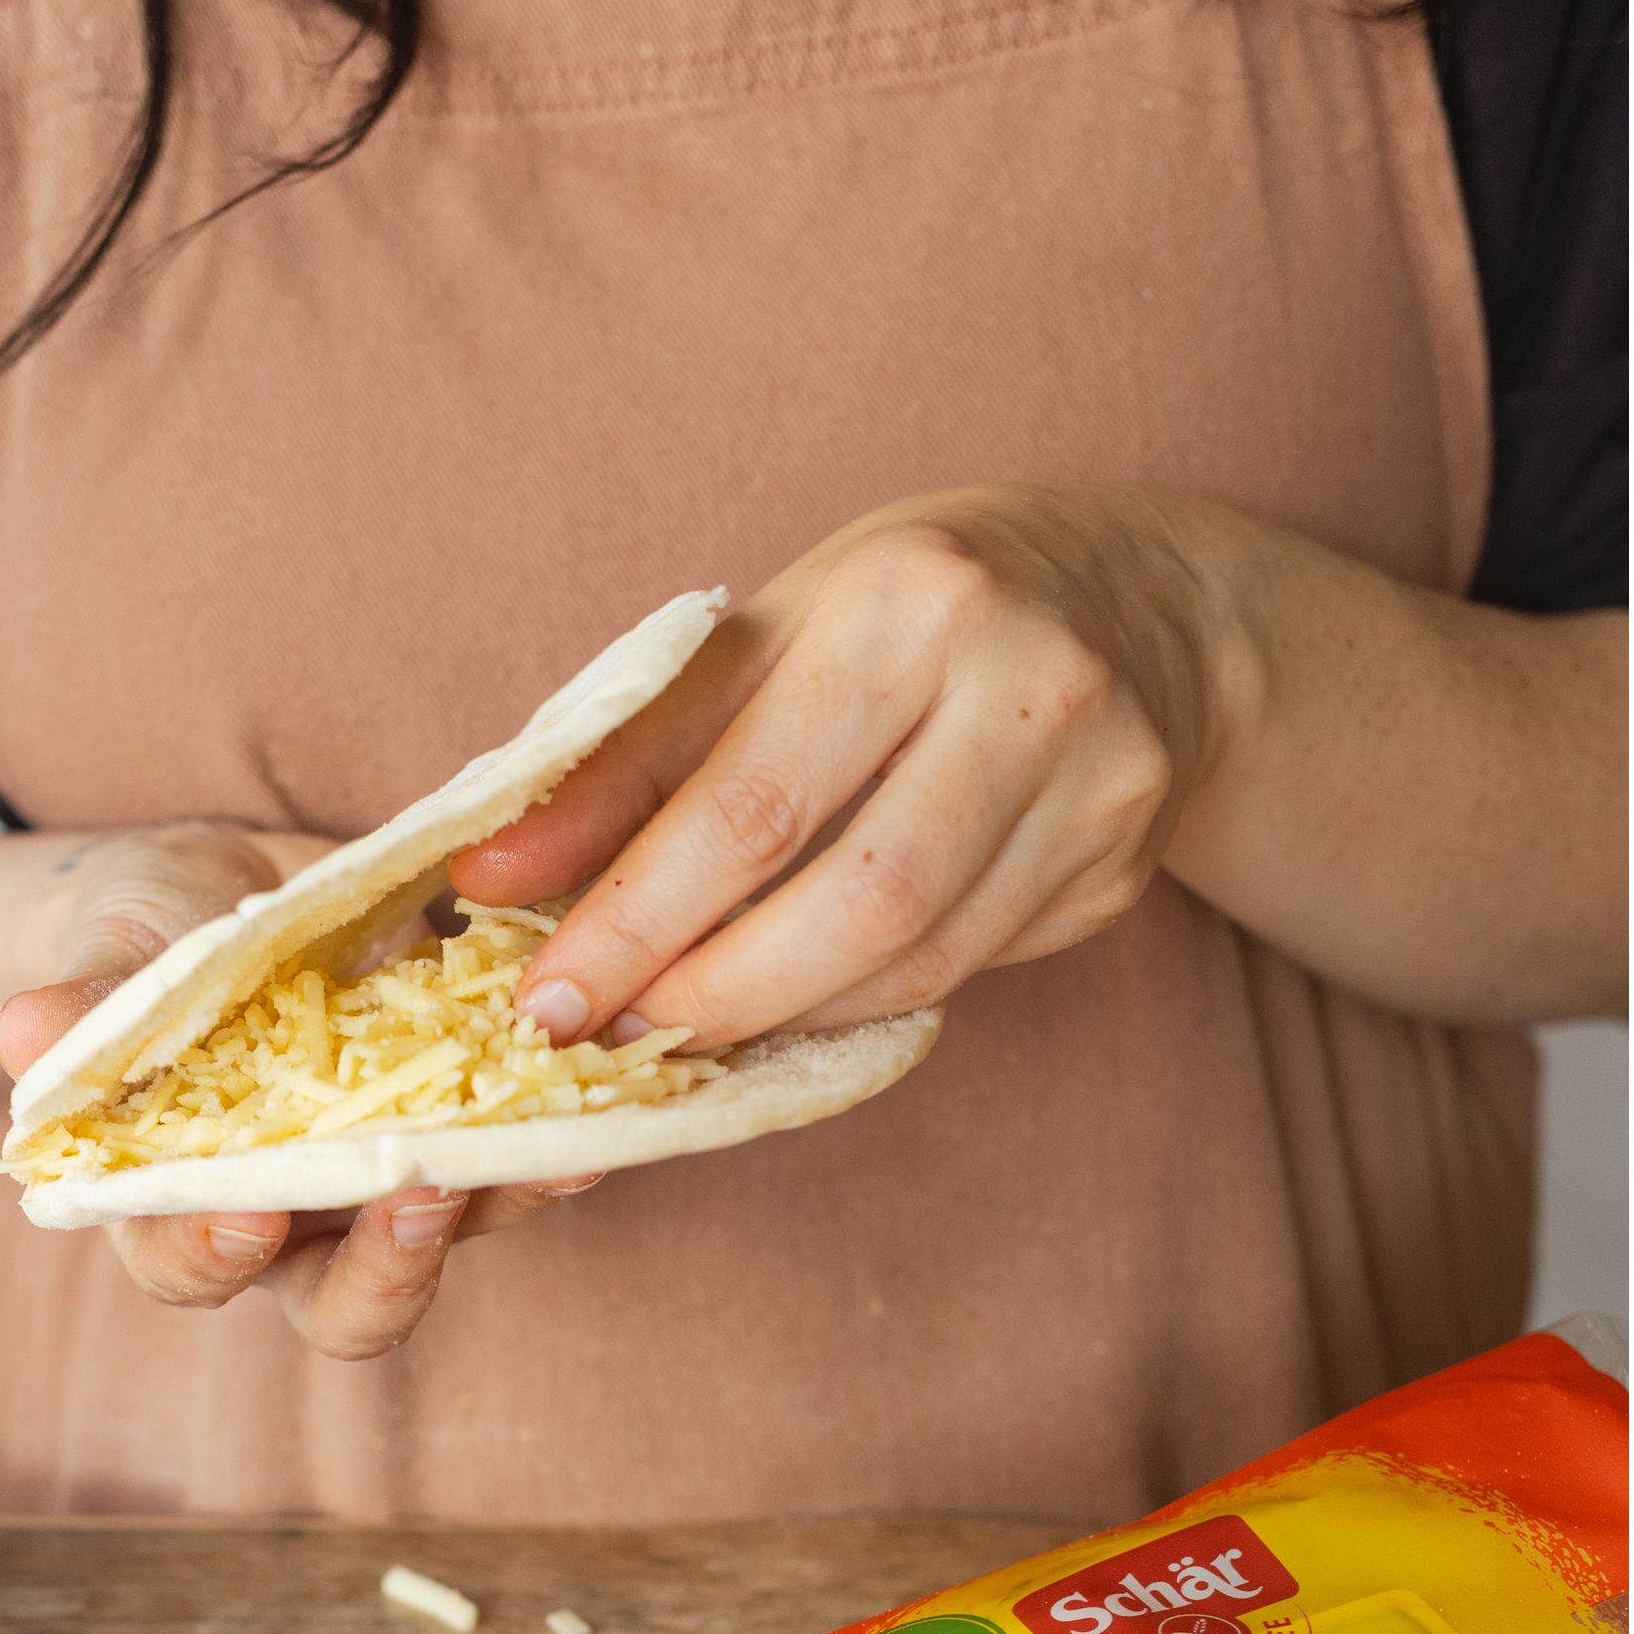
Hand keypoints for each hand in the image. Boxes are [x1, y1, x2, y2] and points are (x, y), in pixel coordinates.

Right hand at [0, 820, 600, 1360]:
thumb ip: (87, 1000)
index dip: (214, 1256)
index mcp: (174, 1200)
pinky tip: (601, 1097)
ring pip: (454, 1237)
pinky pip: (518, 1159)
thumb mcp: (112, 944)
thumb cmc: (143, 932)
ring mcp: (385, 1187)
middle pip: (341, 1305)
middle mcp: (289, 1224)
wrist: (232, 884)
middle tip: (423, 1192)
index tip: (251, 1215)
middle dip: (387, 1268)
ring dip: (503, 1200)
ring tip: (552, 1148)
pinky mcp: (464, 1133)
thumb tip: (23, 1033)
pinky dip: (558, 1133)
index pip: (186, 1268)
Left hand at [451, 490, 1219, 1050]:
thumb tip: (491, 883)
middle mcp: (1029, 686)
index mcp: (913, 598)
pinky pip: (975, 965)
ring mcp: (1101, 783)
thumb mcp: (772, 637)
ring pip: (924, 956)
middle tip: (622, 1034)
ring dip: (789, 1011)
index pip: (754, 800)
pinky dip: (868, 997)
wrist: (1141, 603)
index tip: (549, 1001)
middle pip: (857, 900)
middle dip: (718, 990)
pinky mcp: (1122, 861)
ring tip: (696, 1022)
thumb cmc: (916, 606)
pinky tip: (807, 992)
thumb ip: (633, 759)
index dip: (639, 918)